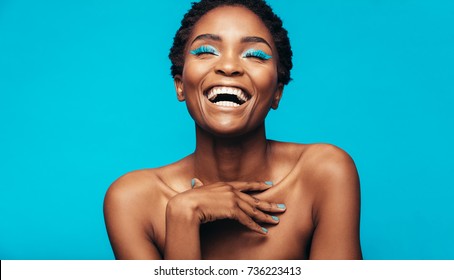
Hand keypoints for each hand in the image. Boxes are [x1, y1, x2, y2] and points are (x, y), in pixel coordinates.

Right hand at [168, 178, 285, 233]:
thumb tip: (194, 181)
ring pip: (253, 210)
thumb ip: (199, 185)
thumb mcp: (196, 190)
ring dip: (266, 216)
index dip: (258, 185)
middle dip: (269, 204)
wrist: (186, 205)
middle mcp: (231, 190)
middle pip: (254, 199)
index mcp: (224, 184)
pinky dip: (256, 226)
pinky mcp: (232, 210)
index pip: (245, 184)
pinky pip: (247, 220)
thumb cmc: (188, 198)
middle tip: (282, 207)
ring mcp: (233, 200)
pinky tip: (263, 231)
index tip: (268, 185)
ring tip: (276, 220)